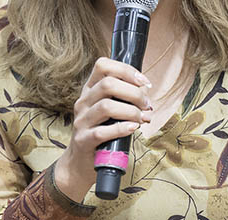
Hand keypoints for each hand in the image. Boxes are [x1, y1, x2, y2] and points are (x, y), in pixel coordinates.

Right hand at [53, 57, 153, 201]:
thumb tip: (145, 90)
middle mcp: (83, 101)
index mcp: (89, 90)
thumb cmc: (101, 132)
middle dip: (134, 93)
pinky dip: (122, 128)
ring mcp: (81, 120)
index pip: (103, 65)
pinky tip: (133, 128)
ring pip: (106, 106)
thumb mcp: (109, 110)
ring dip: (131, 111)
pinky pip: (103, 131)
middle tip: (147, 105)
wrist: (80, 162)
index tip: (144, 82)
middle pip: (108, 84)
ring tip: (143, 118)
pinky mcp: (83, 140)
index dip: (126, 70)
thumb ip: (123, 98)